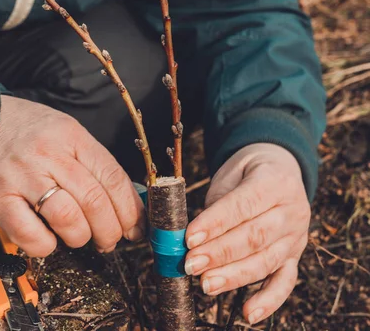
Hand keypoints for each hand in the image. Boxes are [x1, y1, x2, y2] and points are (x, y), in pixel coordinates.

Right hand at [0, 96, 144, 256]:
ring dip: (80, 237)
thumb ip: (91, 161)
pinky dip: (46, 246)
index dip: (129, 209)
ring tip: (78, 237)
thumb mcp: (63, 131)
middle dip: (110, 230)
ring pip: (67, 218)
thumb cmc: (25, 131)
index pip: (112, 176)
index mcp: (71, 135)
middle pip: (94, 200)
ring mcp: (22, 176)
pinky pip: (30, 234)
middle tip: (110, 240)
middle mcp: (48, 153)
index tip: (135, 227)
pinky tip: (47, 240)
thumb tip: (125, 202)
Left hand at [184, 143, 309, 323]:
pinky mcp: (294, 257)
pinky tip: (248, 313)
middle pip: (254, 237)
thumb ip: (215, 205)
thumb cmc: (246, 175)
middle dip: (219, 253)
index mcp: (274, 182)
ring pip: (266, 261)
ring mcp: (296, 237)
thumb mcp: (230, 177)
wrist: (280, 170)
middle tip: (191, 264)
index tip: (189, 238)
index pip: (242, 206)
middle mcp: (292, 211)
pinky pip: (285, 282)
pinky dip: (268, 301)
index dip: (214, 223)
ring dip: (234, 277)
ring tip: (205, 284)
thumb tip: (190, 238)